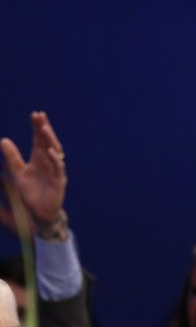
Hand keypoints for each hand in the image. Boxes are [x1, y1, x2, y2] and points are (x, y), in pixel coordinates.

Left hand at [0, 111, 67, 233]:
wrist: (39, 212)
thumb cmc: (30, 193)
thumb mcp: (17, 173)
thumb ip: (12, 157)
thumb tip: (3, 140)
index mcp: (39, 159)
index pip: (39, 139)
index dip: (38, 127)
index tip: (36, 114)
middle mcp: (49, 162)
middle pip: (48, 142)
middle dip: (45, 130)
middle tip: (40, 117)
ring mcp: (55, 171)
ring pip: (55, 153)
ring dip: (50, 141)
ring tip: (43, 130)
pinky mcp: (59, 182)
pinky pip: (58, 169)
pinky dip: (55, 160)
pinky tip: (49, 151)